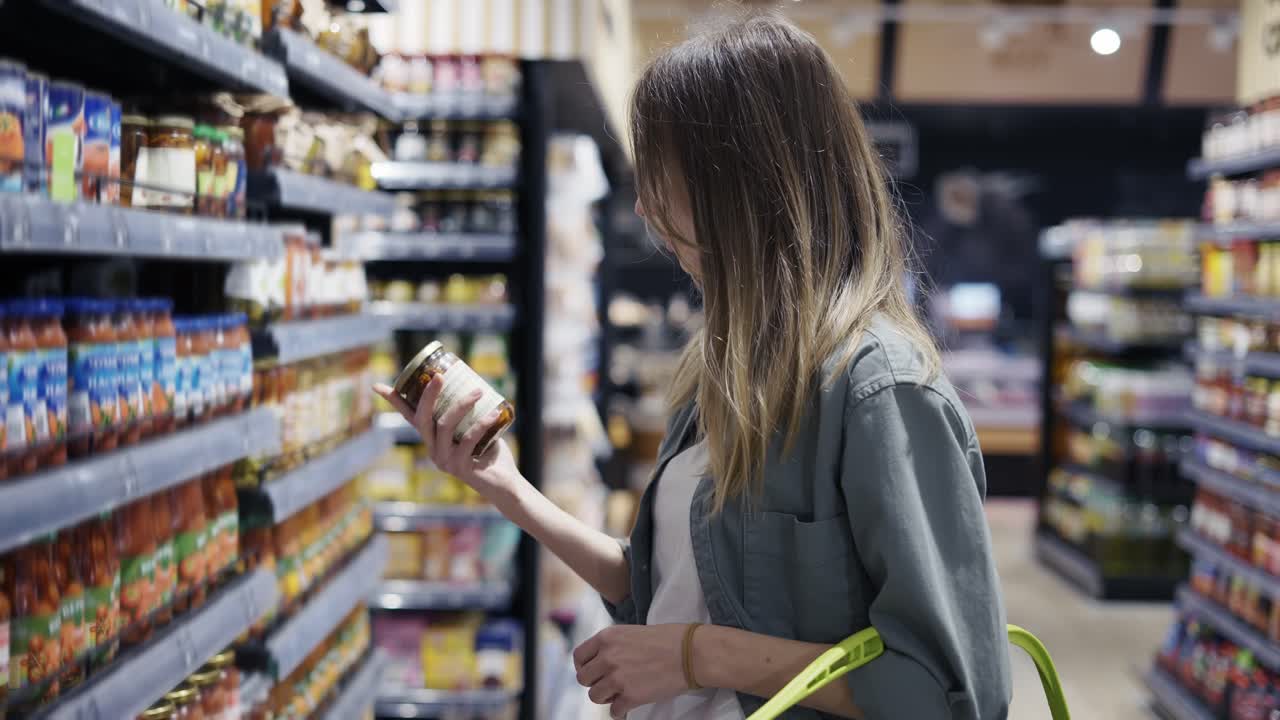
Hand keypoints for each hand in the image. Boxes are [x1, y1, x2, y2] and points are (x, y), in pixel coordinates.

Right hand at [373, 379, 523, 504]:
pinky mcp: (459, 468)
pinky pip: (468, 439)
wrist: (505, 484)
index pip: (410, 417)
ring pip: (444, 426)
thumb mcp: (478, 428)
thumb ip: (473, 412)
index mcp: (433, 439)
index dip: (394, 401)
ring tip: (478, 391)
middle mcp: (434, 450)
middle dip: (428, 395)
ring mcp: (444, 460)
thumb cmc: (491, 453)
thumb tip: (475, 382)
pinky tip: (494, 414)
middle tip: (440, 376)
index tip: (377, 386)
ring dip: (462, 405)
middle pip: (422, 418)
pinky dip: (482, 423)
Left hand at [574, 624, 689, 717]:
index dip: (584, 666)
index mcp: (607, 637)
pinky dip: (621, 710)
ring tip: (619, 694)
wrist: (691, 653)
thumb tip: (601, 660)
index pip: (579, 656)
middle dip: (594, 683)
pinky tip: (630, 703)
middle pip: (583, 679)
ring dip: (606, 697)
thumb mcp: (632, 632)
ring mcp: (618, 678)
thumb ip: (613, 645)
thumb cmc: (667, 639)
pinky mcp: (631, 696)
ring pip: (595, 697)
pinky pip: (614, 711)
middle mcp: (607, 657)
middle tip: (608, 684)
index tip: (593, 672)